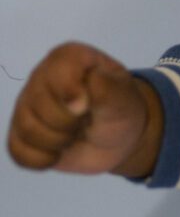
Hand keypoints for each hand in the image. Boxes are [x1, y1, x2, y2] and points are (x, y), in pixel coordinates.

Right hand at [7, 42, 160, 177]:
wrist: (117, 138)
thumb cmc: (121, 108)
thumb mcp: (124, 96)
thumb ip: (106, 88)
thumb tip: (77, 97)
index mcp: (69, 58)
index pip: (57, 69)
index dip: (69, 92)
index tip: (85, 107)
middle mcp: (42, 77)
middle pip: (38, 103)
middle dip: (68, 122)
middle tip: (85, 122)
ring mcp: (28, 105)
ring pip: (27, 129)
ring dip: (57, 142)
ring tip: (74, 136)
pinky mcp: (20, 133)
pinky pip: (17, 150)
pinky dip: (41, 159)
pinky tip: (58, 153)